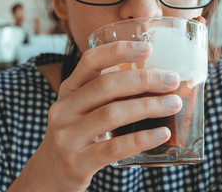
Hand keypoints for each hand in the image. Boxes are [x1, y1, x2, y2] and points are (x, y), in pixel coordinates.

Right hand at [8, 41, 180, 191]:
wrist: (48, 174)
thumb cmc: (74, 136)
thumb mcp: (79, 110)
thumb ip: (104, 96)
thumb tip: (153, 82)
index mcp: (68, 91)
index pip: (90, 61)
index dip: (118, 50)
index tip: (147, 48)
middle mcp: (64, 109)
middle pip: (105, 86)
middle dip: (143, 79)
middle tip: (171, 80)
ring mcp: (68, 136)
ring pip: (112, 114)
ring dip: (148, 106)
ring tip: (173, 103)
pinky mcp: (77, 161)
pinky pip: (114, 148)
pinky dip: (142, 138)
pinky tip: (162, 133)